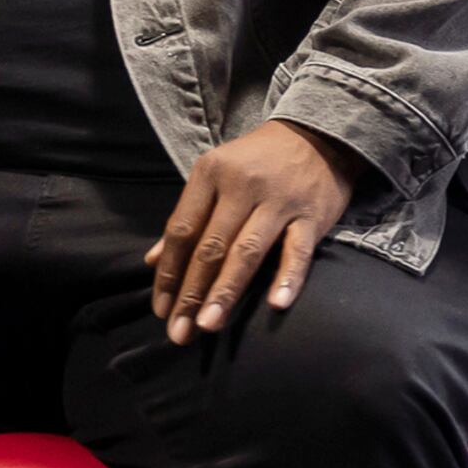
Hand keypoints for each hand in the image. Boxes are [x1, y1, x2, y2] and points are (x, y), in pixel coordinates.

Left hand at [147, 121, 366, 339]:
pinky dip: (288, 278)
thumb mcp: (216, 177)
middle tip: (180, 331)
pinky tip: (276, 305)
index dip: (168, 272)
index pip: (182, 231)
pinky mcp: (312, 215)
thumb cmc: (258, 161)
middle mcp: (242, 185)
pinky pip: (298, 251)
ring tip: (208, 325)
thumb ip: (187, 218)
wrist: (318, 135)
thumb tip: (150, 261)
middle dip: (192, 292)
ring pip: (247, 252)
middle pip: (210, 247)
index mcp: (211, 173)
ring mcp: (279, 200)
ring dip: (226, 291)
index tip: (161, 309)